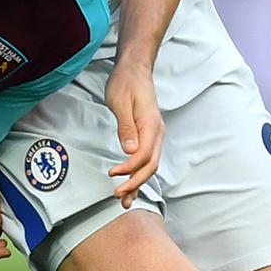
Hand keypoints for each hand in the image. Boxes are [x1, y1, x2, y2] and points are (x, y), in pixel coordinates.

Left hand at [105, 59, 162, 206]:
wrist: (135, 70)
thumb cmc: (126, 83)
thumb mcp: (120, 102)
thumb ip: (126, 128)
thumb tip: (130, 151)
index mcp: (151, 125)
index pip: (144, 155)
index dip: (129, 169)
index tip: (113, 174)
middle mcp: (157, 133)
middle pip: (150, 166)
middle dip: (135, 183)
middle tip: (118, 195)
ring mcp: (154, 135)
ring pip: (150, 165)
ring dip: (138, 183)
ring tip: (125, 200)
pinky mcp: (149, 136)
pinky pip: (147, 159)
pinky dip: (139, 174)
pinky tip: (131, 186)